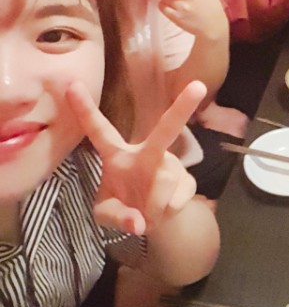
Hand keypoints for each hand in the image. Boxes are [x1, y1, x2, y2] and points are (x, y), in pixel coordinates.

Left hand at [67, 80, 205, 235]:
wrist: (154, 221)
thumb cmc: (124, 208)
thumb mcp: (106, 215)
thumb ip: (115, 217)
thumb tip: (137, 223)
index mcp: (117, 155)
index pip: (99, 130)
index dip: (85, 109)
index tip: (72, 84)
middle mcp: (148, 153)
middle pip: (165, 129)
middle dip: (181, 108)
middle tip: (199, 86)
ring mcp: (171, 165)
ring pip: (166, 181)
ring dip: (154, 205)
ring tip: (148, 215)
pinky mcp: (187, 180)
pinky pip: (178, 196)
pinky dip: (167, 211)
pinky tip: (164, 211)